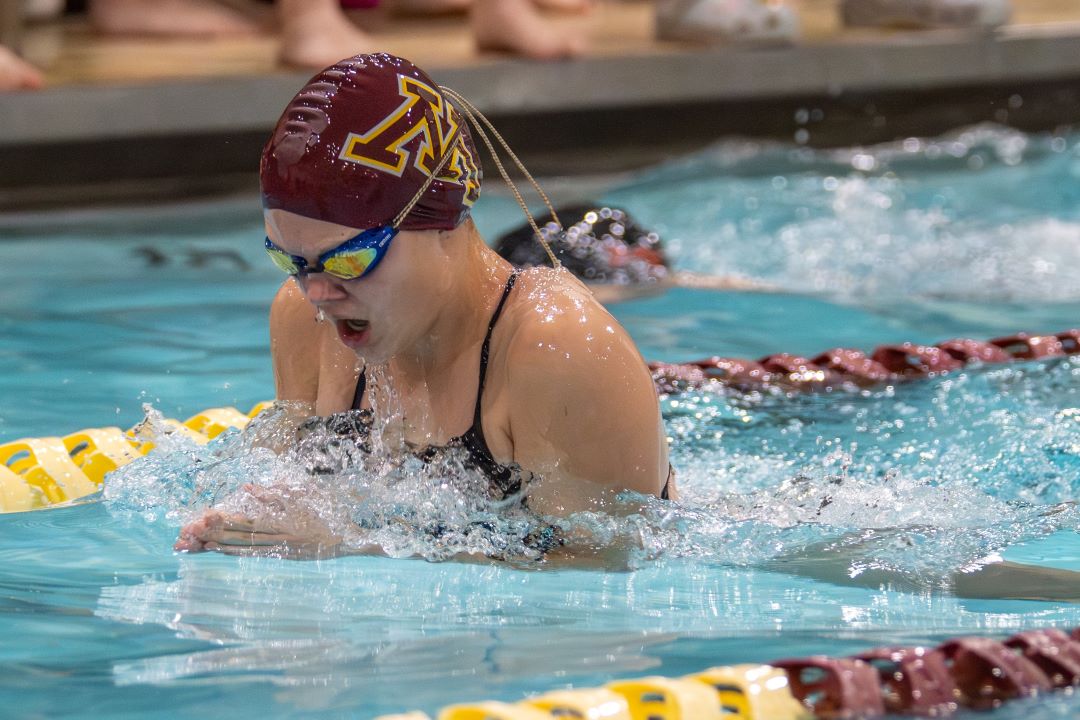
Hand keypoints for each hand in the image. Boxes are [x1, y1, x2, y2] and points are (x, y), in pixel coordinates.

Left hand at [174, 484, 343, 558]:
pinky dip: (237, 553)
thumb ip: (274, 492)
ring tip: (204, 543)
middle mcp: (279, 537)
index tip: (209, 516)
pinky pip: (255, 555)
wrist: (346, 540)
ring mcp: (280, 548)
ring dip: (224, 544)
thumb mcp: (304, 495)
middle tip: (198, 531)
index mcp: (284, 520)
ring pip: (246, 547)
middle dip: (220, 532)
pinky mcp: (282, 556)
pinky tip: (224, 551)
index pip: (249, 519)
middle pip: (243, 535)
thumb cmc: (327, 513)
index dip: (228, 519)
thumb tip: (248, 487)